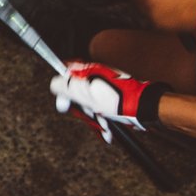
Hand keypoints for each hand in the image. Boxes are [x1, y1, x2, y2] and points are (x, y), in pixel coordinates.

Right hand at [50, 61, 166, 142]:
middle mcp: (95, 78)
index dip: (63, 89)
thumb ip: (66, 85)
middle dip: (81, 108)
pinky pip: (99, 111)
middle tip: (88, 113)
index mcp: (87, 71)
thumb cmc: (118, 99)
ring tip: (102, 121)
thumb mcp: (86, 93)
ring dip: (93, 117)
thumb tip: (53, 84)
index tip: (64, 102)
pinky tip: (107, 123)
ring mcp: (103, 90)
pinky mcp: (111, 100)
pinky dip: (101, 119)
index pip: (66, 75)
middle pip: (76, 93)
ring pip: (88, 105)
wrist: (143, 108)